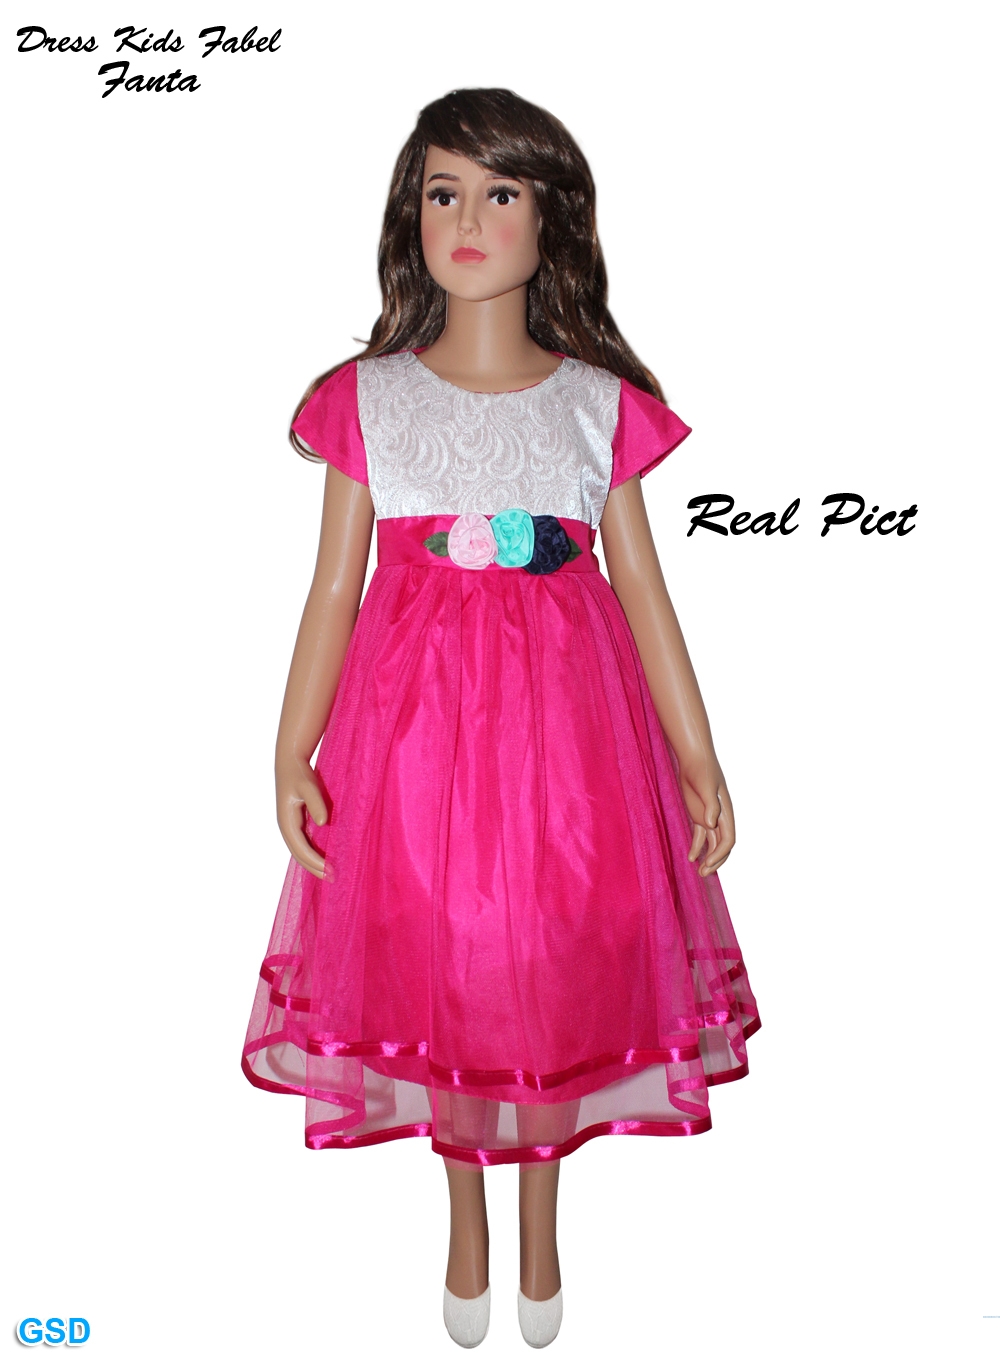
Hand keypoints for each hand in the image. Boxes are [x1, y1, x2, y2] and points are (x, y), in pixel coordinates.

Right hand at [276, 756, 328, 879]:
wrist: (290, 762)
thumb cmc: (299, 772)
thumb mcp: (309, 786)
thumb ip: (316, 803)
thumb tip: (323, 823)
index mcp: (286, 821)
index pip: (300, 848)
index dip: (314, 861)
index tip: (329, 870)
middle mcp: (286, 827)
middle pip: (299, 854)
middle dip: (314, 867)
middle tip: (333, 879)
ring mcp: (290, 825)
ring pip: (300, 850)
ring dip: (313, 863)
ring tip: (329, 874)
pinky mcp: (296, 822)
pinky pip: (304, 843)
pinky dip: (313, 853)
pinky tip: (325, 859)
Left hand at [678, 759, 734, 876]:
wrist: (694, 760)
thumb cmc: (702, 771)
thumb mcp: (706, 786)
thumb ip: (710, 805)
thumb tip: (711, 824)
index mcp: (726, 812)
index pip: (728, 839)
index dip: (720, 853)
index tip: (709, 862)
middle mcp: (720, 818)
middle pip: (722, 846)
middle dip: (715, 861)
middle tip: (704, 873)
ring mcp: (709, 817)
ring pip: (712, 843)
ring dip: (707, 857)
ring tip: (700, 872)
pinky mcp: (698, 815)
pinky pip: (700, 836)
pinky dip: (697, 847)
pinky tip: (691, 857)